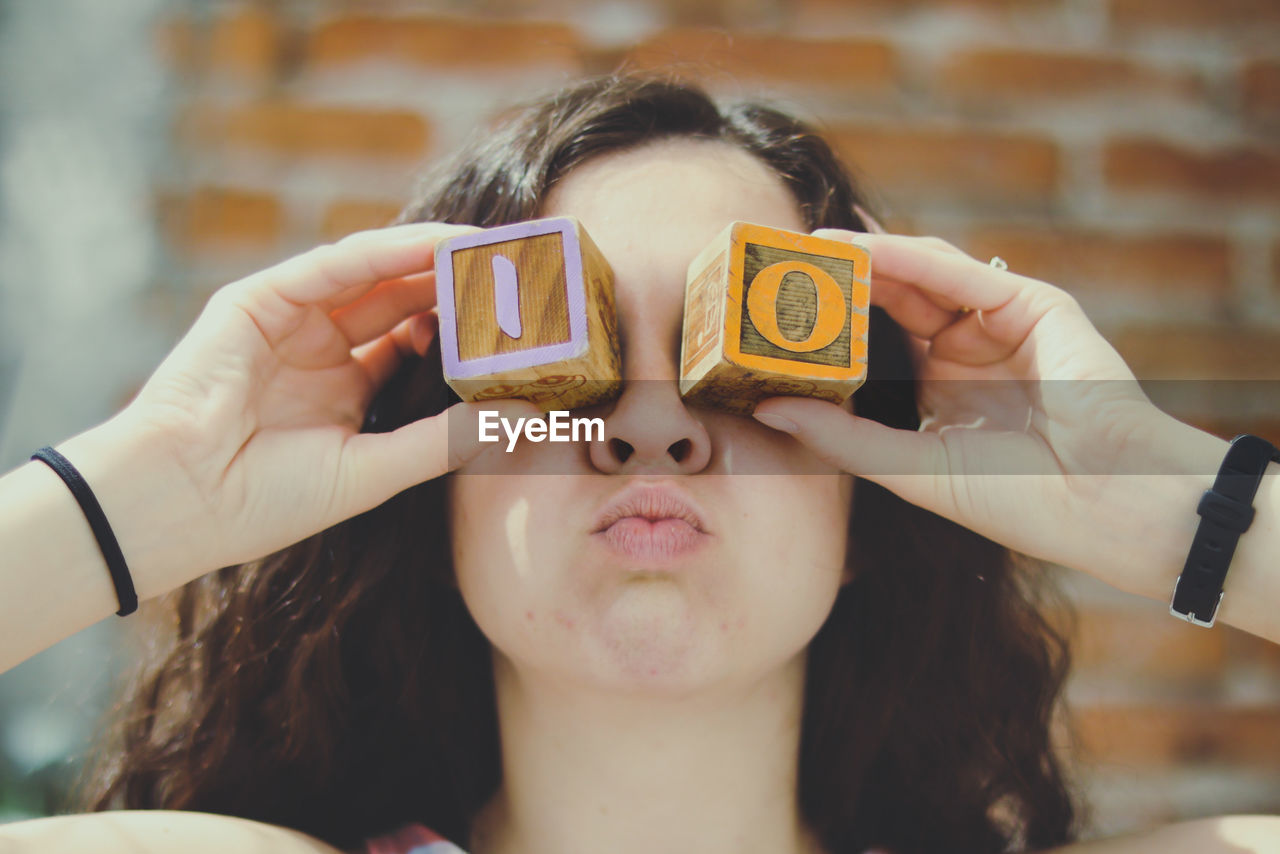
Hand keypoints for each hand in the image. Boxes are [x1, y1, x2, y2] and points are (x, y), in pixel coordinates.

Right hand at [113, 222, 537, 587]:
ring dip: (434, 258)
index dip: (470, 328)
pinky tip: (436, 246)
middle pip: (406, 300)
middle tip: (520, 271)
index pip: (420, 342)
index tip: (525, 321)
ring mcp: (293, 319)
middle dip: (460, 284)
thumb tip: (521, 417)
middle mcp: (325, 347)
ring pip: (377, 274)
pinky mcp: (261, 298)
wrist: (181, 502)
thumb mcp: (373, 469)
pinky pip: (335, 265)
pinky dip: (387, 251)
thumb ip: (444, 440)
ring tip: (492, 250)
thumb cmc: (268, 501)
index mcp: (349, 388)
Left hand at [752, 232, 1221, 598]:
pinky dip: (909, 257)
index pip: (874, 341)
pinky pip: (958, 272)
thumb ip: (840, 436)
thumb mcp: (909, 466)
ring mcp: (999, 324)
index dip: (826, 323)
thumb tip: (763, 410)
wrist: (1102, 504)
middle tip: (779, 257)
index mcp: (941, 391)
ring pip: (920, 276)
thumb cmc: (1016, 500)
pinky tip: (861, 249)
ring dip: (864, 257)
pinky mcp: (1032, 304)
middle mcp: (967, 351)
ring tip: (806, 245)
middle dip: (838, 278)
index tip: (771, 308)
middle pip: (891, 299)